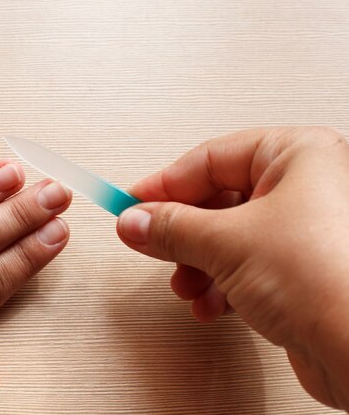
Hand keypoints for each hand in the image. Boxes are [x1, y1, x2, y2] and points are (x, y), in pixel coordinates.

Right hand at [116, 127, 348, 409]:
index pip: (210, 158)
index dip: (165, 184)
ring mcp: (305, 232)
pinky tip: (211, 304)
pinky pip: (245, 268)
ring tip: (187, 283)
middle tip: (152, 242)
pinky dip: (221, 286)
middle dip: (182, 233)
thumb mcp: (228, 242)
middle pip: (218, 201)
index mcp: (298, 156)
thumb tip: (136, 221)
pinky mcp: (303, 273)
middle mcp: (306, 188)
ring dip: (198, 265)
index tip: (132, 202)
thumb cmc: (332, 281)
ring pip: (228, 239)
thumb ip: (172, 228)